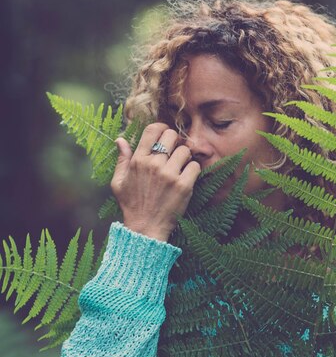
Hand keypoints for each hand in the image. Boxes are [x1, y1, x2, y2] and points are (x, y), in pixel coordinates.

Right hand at [111, 123, 200, 241]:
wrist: (146, 228)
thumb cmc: (132, 205)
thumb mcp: (119, 182)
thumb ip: (122, 159)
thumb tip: (120, 139)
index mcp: (138, 161)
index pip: (152, 130)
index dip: (162, 128)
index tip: (165, 134)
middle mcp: (153, 165)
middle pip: (172, 136)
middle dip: (175, 141)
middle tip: (175, 151)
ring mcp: (169, 175)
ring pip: (185, 150)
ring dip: (185, 156)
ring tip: (181, 166)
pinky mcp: (183, 185)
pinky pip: (195, 166)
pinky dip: (193, 170)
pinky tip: (187, 177)